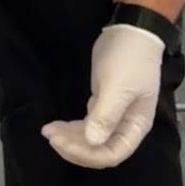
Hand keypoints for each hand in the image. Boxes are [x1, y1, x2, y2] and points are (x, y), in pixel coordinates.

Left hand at [41, 23, 164, 168]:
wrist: (131, 30)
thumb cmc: (129, 60)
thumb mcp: (118, 87)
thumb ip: (106, 116)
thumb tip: (91, 142)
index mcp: (136, 126)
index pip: (113, 154)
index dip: (88, 154)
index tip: (63, 142)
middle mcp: (126, 127)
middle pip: (99, 151)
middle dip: (75, 148)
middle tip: (51, 136)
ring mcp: (113, 117)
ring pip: (90, 140)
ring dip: (69, 139)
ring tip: (48, 130)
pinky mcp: (101, 105)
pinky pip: (86, 126)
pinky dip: (71, 128)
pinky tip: (55, 125)